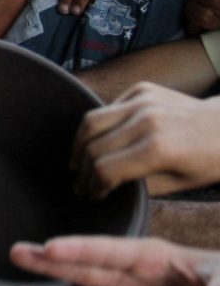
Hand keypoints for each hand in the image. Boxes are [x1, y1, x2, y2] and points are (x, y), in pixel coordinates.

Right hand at [72, 82, 219, 198]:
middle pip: (93, 147)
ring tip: (78, 161)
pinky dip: (99, 126)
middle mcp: (146, 120)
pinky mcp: (142, 89)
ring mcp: (143, 100)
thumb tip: (109, 186)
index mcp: (158, 149)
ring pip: (91, 122)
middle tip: (82, 184)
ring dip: (79, 145)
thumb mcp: (179, 184)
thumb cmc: (210, 161)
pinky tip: (102, 140)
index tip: (94, 196)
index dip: (94, 187)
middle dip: (82, 171)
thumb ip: (140, 184)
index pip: (105, 169)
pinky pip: (108, 108)